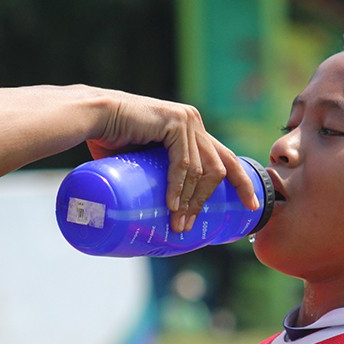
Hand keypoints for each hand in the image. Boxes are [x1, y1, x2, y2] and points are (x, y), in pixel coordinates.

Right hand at [87, 92, 259, 231]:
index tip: (251, 206)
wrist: (92, 116)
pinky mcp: (174, 123)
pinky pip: (183, 163)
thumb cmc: (111, 139)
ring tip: (177, 223)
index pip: (225, 158)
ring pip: (201, 171)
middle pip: (218, 168)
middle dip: (209, 201)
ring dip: (190, 201)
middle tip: (193, 226)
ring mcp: (187, 120)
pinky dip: (178, 187)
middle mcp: (194, 122)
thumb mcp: (145, 160)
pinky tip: (172, 205)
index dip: (241, 183)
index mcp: (193, 130)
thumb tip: (161, 211)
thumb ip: (159, 175)